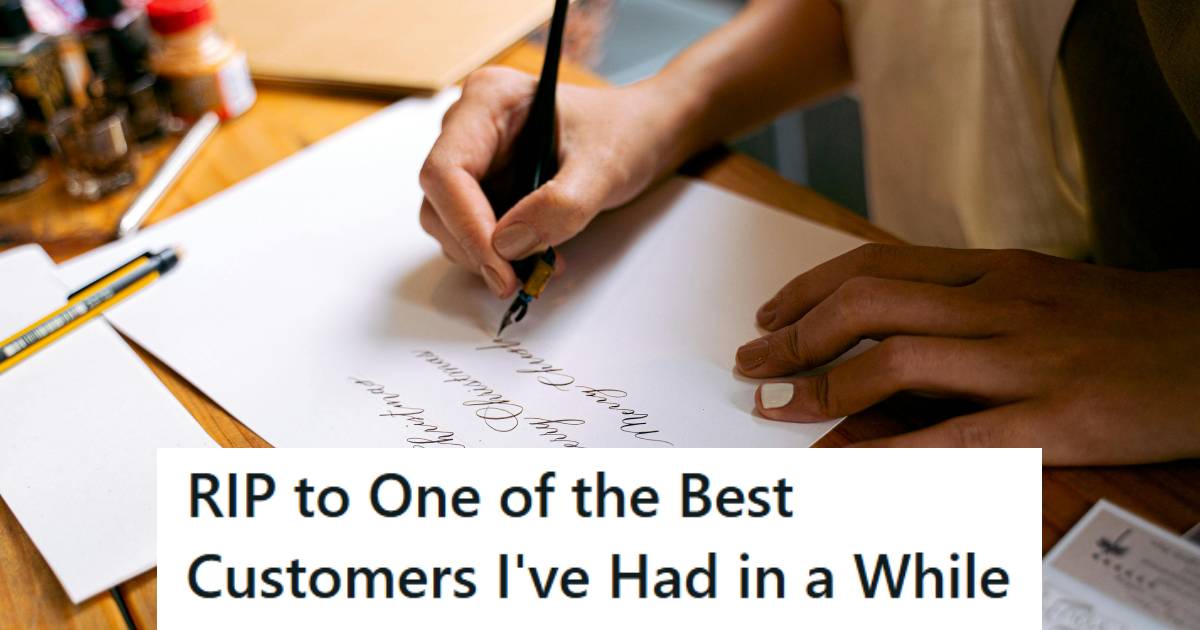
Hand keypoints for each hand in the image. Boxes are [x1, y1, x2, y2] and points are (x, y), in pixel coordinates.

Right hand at [419, 67, 688, 296]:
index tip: (499, 265)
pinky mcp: (485, 187)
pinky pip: (473, 231)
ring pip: (449, 222)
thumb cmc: (625, 133)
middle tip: (518, 279)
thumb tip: (509, 245)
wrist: (641, 135)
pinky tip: (538, 256)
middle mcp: (470, 127)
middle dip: (475, 247)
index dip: (466, 225)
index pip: (446, 171)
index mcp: (489, 101)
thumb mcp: (604, 167)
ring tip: (540, 264)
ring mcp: (475, 159)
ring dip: (487, 256)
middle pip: (439, 202)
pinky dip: (498, 255)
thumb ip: (561, 205)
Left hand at [734, 244, 1199, 464]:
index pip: (875, 265)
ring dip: (822, 386)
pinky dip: (889, 454)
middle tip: (752, 362)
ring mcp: (1025, 360)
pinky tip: (846, 467)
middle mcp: (999, 304)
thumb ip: (969, 297)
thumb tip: (891, 320)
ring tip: (776, 406)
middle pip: (867, 305)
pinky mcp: (1054, 420)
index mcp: (994, 270)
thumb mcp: (1044, 286)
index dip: (807, 290)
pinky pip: (954, 436)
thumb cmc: (1130, 321)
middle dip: (794, 335)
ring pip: (897, 361)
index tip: (768, 313)